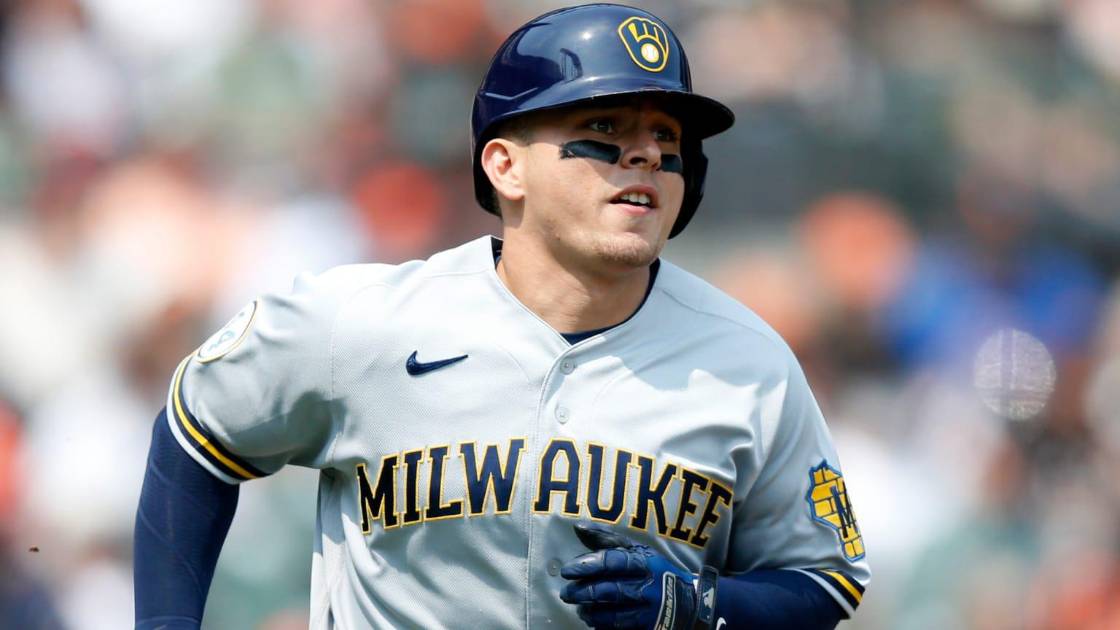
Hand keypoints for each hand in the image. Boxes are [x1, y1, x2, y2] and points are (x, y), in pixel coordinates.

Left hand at [559, 523, 700, 628]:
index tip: (567, 570)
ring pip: (613, 616)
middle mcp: (648, 588)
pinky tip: (595, 621)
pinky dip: (603, 626)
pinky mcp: (648, 628)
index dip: (588, 565)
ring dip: (591, 613)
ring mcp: (649, 612)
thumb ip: (607, 540)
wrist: (689, 603)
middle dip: (583, 593)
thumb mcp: (637, 551)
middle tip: (566, 594)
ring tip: (580, 609)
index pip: (613, 562)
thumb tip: (578, 527)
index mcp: (645, 564)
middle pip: (610, 591)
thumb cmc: (655, 572)